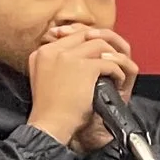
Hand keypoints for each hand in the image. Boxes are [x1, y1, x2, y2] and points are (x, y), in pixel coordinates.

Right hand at [26, 24, 139, 154]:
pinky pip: (109, 62)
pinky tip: (117, 83)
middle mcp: (53, 50)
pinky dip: (117, 72)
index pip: (71, 35)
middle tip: (113, 59)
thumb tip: (80, 56)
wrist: (50, 125)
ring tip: (115, 72)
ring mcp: (69, 57)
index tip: (100, 53)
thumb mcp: (46, 79)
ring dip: (113, 58)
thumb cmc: (51, 109)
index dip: (89, 41)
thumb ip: (58, 64)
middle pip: (86, 34)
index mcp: (42, 53)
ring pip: (100, 45)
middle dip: (104, 45)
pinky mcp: (84, 68)